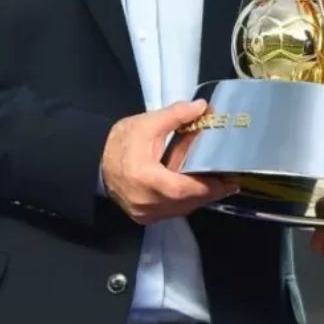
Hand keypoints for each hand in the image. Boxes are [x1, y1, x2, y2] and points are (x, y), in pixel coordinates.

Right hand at [101, 100, 238, 223]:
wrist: (94, 162)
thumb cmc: (121, 142)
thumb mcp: (147, 123)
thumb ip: (176, 115)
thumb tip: (202, 106)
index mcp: (144, 178)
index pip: (182, 189)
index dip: (207, 187)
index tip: (229, 180)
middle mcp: (145, 202)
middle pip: (186, 203)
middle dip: (210, 193)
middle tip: (230, 181)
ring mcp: (144, 213)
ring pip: (181, 210)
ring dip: (200, 198)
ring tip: (219, 184)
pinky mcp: (144, 217)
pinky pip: (172, 212)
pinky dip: (187, 202)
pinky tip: (198, 190)